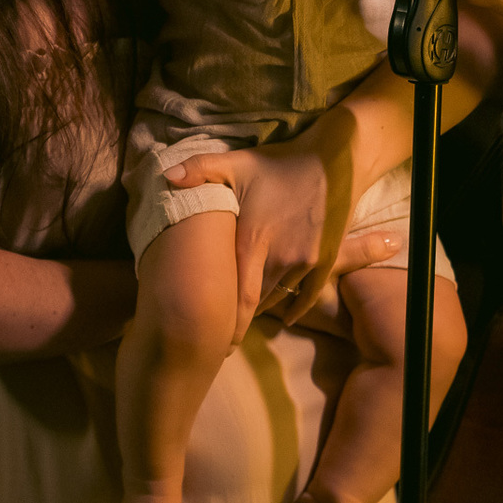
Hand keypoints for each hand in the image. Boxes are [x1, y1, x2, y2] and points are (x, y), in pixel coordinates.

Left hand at [162, 140, 399, 342]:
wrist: (336, 159)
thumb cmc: (282, 162)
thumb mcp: (237, 162)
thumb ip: (200, 169)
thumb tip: (166, 177)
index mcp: (253, 241)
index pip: (238, 298)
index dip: (227, 326)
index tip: (214, 342)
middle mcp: (280, 258)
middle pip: (256, 302)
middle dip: (239, 318)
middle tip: (222, 332)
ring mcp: (305, 261)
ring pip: (279, 297)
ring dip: (262, 307)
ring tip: (245, 318)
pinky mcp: (326, 259)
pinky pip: (309, 294)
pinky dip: (296, 308)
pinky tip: (287, 318)